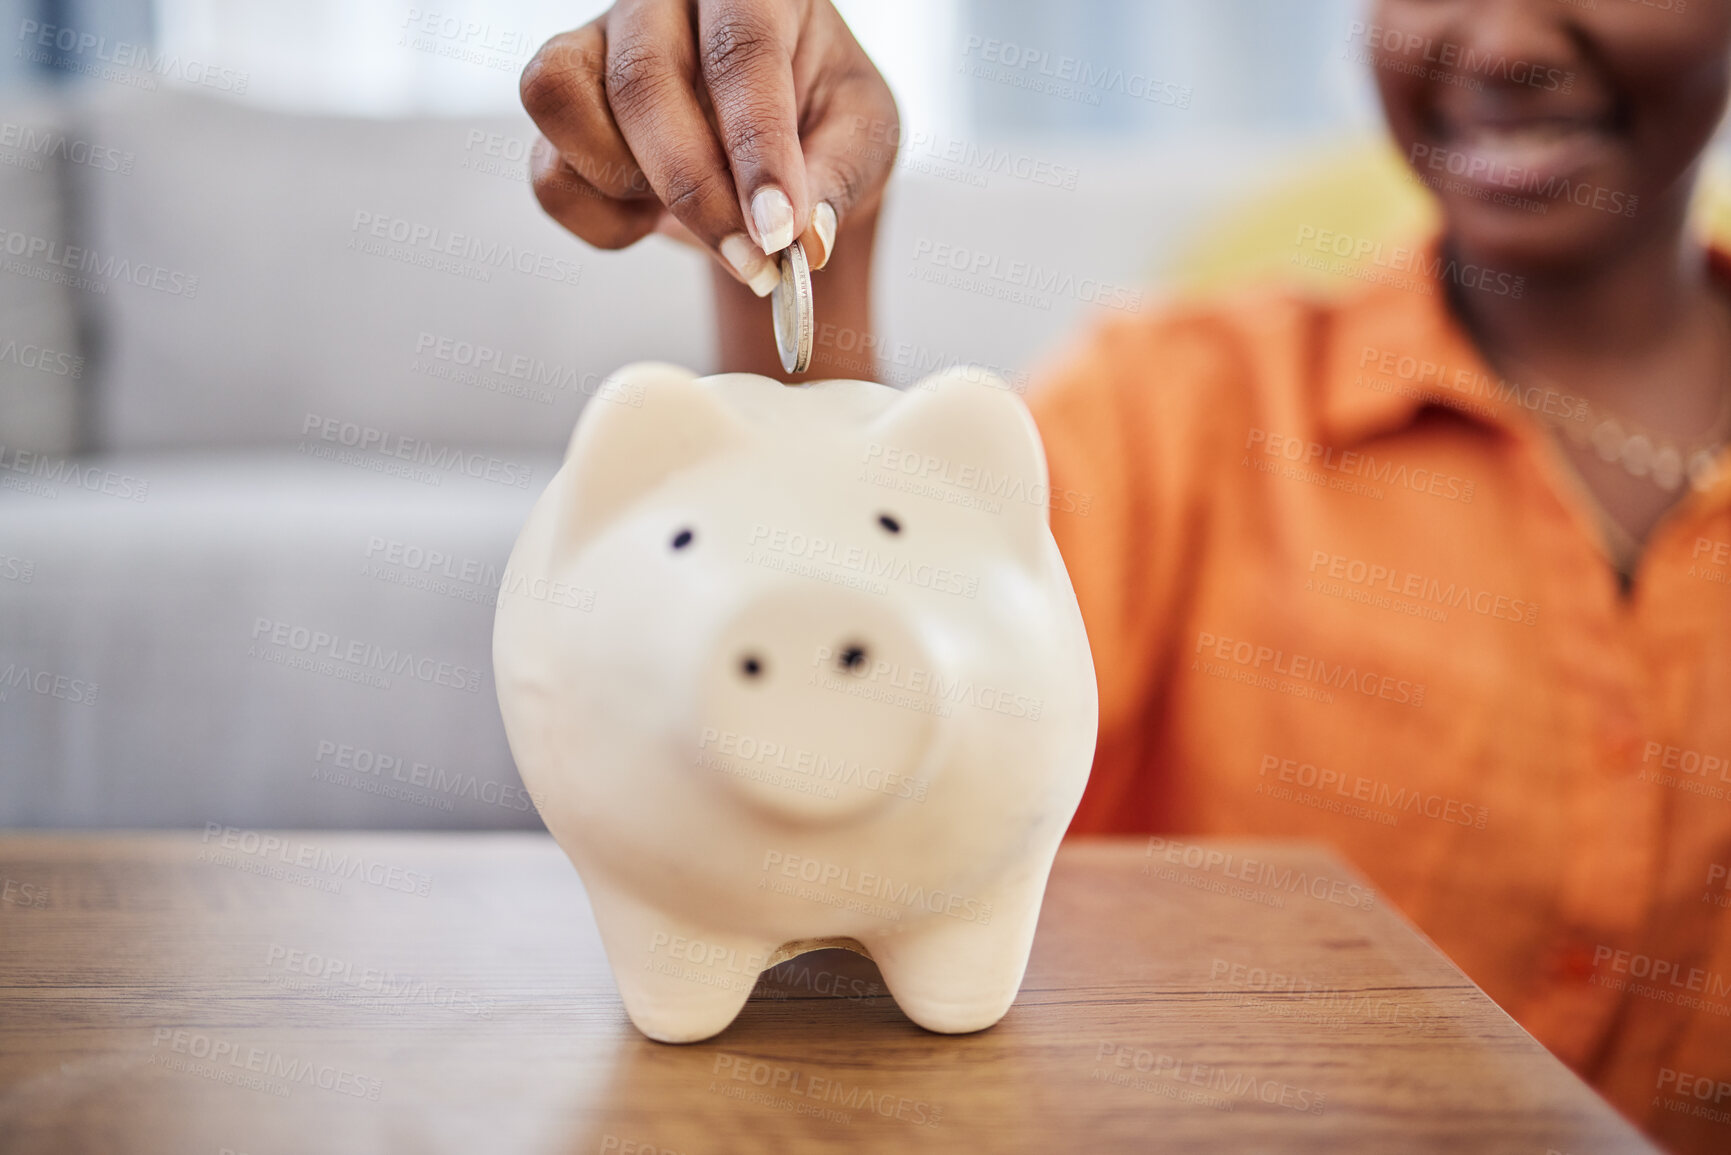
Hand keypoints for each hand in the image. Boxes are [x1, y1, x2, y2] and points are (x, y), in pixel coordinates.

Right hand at [520, 0, 898, 294]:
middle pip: (642, 80)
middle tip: (753, 263)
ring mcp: (598, 42)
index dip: (755, 147)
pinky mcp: (562, 102)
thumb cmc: (821, 120)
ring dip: (630, 187)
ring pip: (563, 101)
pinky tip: (653, 219)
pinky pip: (549, 171)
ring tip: (697, 216)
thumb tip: (805, 237)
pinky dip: (601, 221)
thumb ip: (838, 178)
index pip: (740, 52)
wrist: (776, 145)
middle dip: (696, 192)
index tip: (776, 231)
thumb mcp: (862, 138)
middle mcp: (662, 1)